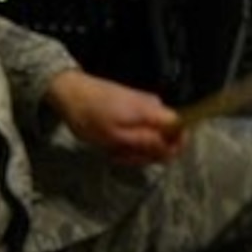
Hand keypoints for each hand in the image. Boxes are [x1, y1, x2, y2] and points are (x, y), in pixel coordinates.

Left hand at [44, 68, 181, 165]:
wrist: (70, 92)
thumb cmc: (90, 116)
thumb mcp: (116, 136)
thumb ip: (146, 143)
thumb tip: (170, 149)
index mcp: (151, 111)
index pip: (180, 127)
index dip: (174, 146)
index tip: (154, 158)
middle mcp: (153, 106)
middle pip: (166, 134)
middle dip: (148, 152)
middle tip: (123, 158)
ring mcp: (143, 106)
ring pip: (152, 134)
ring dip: (136, 148)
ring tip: (114, 152)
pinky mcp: (133, 107)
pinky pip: (141, 128)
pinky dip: (130, 140)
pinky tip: (113, 144)